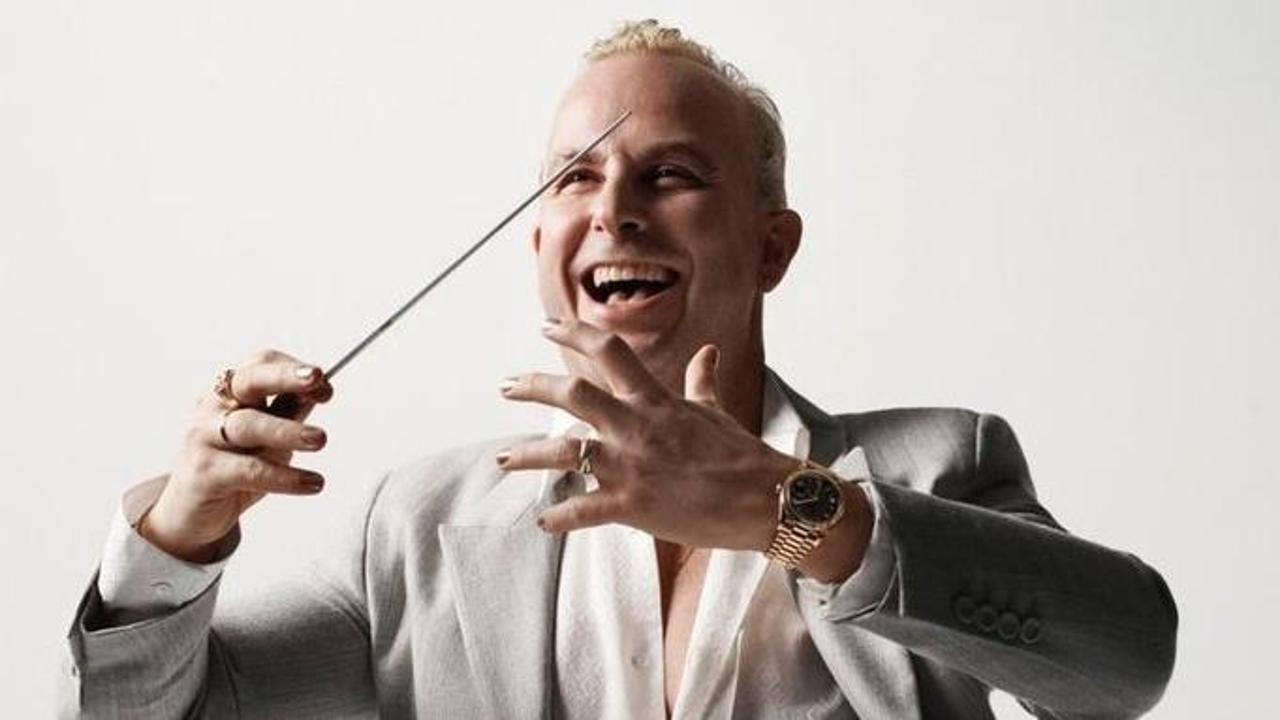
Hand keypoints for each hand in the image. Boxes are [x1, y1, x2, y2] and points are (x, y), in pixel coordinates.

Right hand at [139, 349, 333, 562]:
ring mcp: (202, 438)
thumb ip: (288, 412)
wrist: (189, 512)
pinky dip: (285, 477)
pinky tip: (312, 483)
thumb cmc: (234, 466)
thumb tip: (320, 389)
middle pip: (248, 382)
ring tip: (320, 439)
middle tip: (317, 380)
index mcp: (228, 391)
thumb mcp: (268, 436)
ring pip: (248, 425)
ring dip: (288, 430)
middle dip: (285, 377)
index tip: (323, 382)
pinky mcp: (203, 473)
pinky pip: (249, 470)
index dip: (293, 368)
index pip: (259, 364)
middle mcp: (211, 407)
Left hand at [497, 319, 798, 550]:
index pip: (609, 351)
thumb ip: (703, 380)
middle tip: (506, 386)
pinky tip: (543, 521)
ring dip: (527, 455)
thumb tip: (709, 351)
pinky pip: (582, 510)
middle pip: (572, 394)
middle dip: (532, 387)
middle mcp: (637, 426)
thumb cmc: (742, 455)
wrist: (767, 498)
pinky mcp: (633, 505)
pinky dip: (559, 517)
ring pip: (564, 451)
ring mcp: (632, 465)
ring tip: (502, 459)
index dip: (573, 332)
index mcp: (655, 401)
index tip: (545, 325)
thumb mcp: (717, 411)